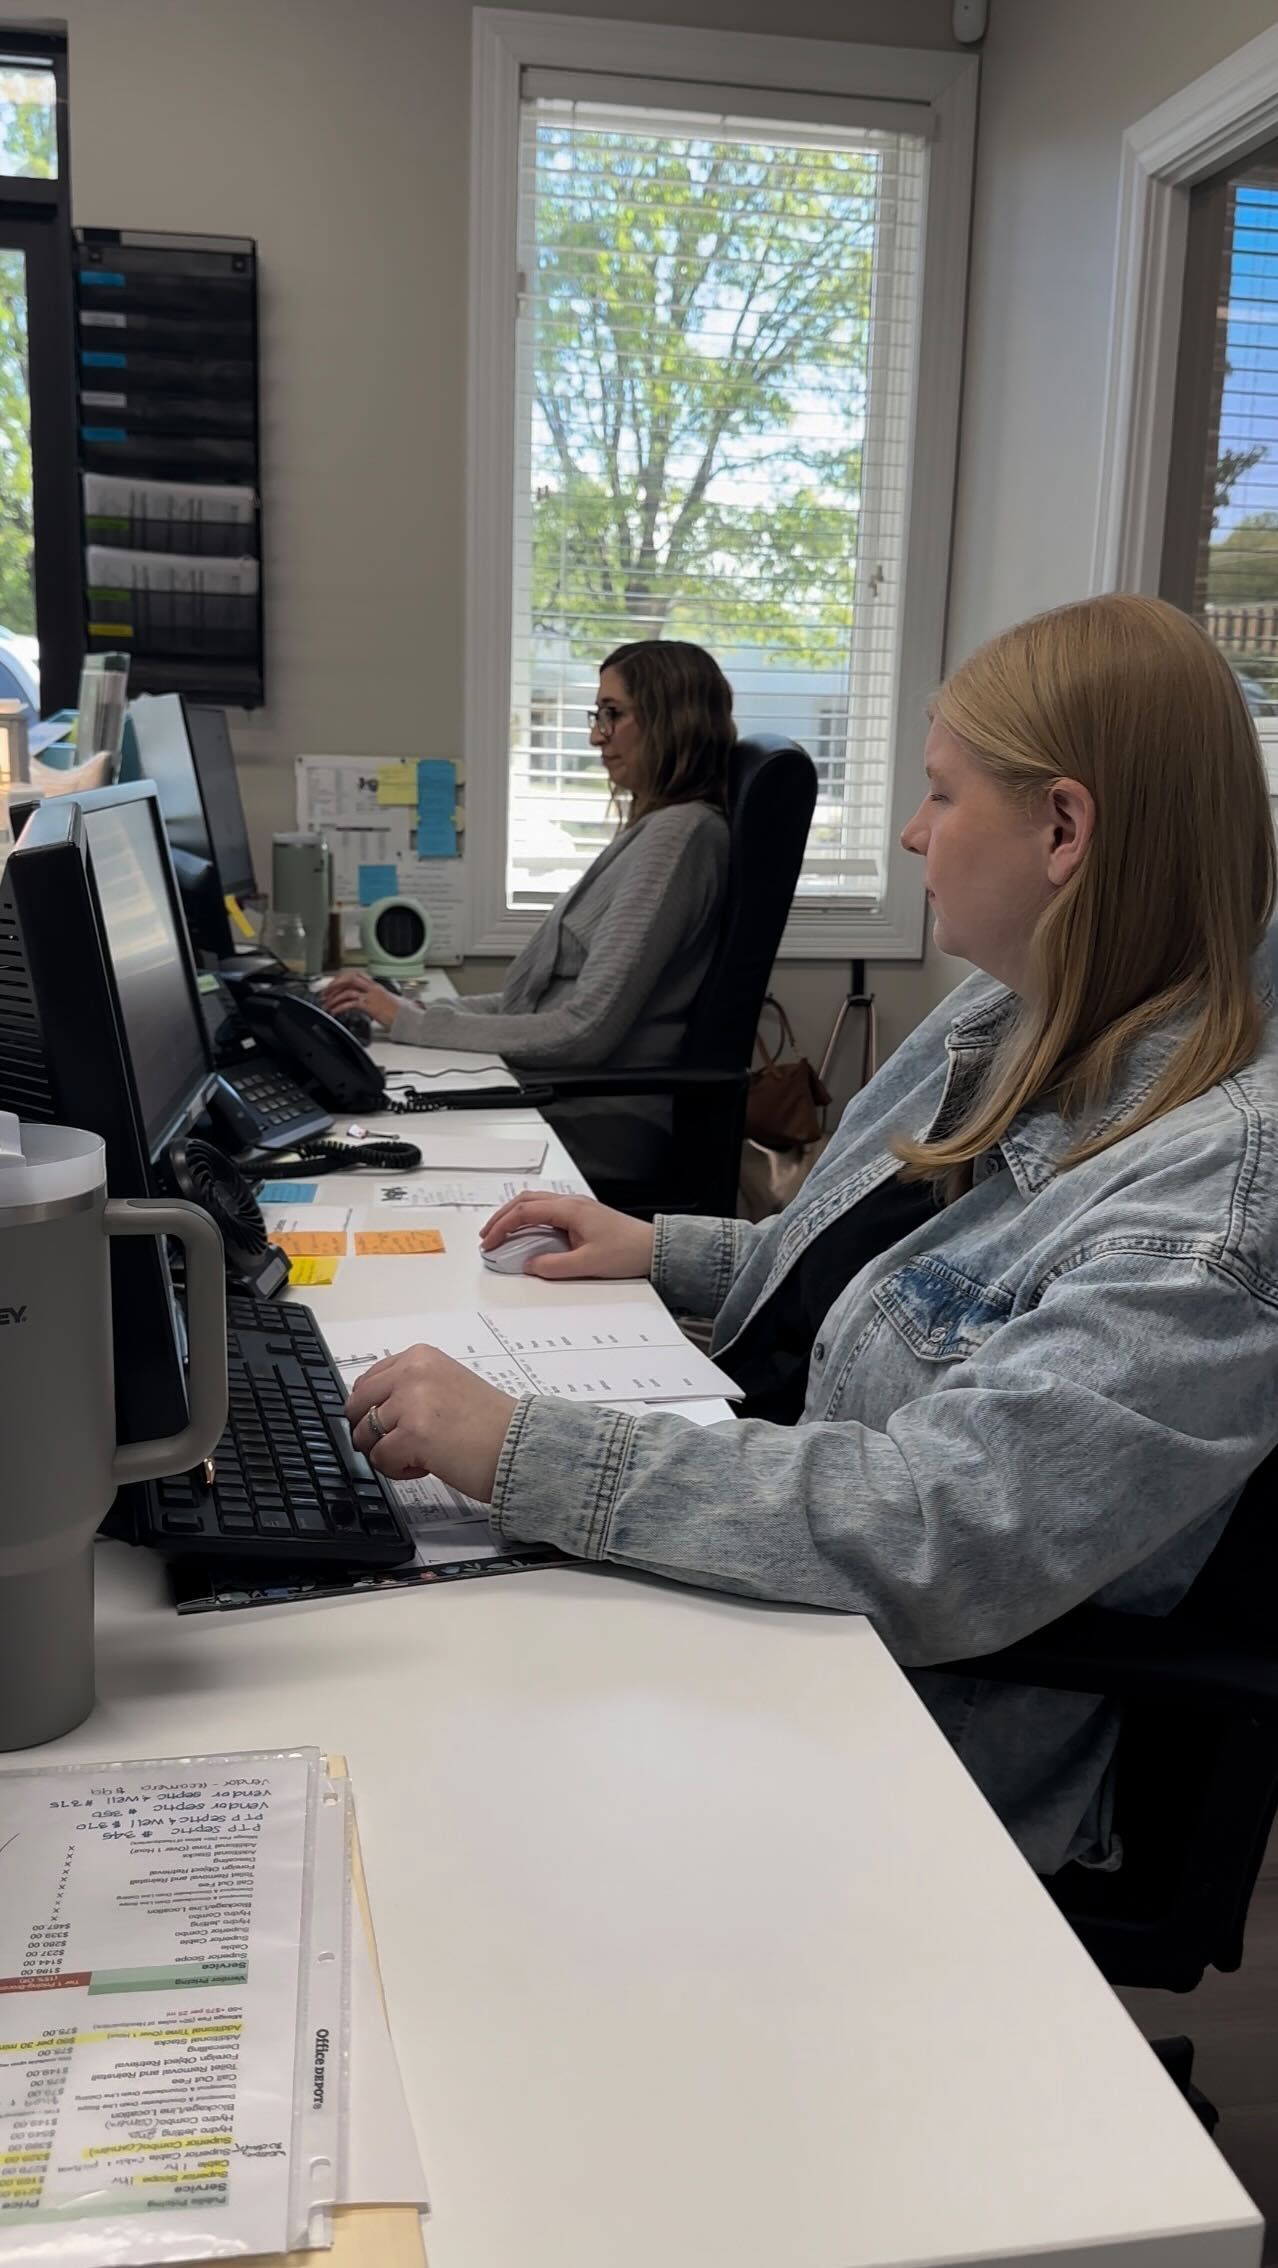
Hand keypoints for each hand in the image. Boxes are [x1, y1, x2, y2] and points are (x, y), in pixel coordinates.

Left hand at [321, 970, 400, 1028]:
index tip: (333, 986)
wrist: (410, 1019)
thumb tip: (370, 1006)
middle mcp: (373, 988)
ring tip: (327, 1004)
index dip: (342, 979)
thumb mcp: (388, 1004)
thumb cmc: (403, 1014)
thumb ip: (377, 1002)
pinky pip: (350, 1003)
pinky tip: (335, 1012)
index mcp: (376, 987)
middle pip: (350, 977)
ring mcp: (371, 996)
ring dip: (334, 997)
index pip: (355, 976)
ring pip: (347, 990)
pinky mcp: (370, 1006)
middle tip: (325, 992)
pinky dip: (339, 1007)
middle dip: (335, 984)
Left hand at [346, 1344, 515, 1500]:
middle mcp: (413, 1372)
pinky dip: (398, 1470)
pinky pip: (380, 1459)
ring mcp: (411, 1401)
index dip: (372, 1409)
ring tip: (421, 1454)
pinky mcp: (412, 1434)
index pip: (368, 1381)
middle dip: (372, 1432)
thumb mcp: (447, 1385)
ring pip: (366, 1435)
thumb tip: (370, 1407)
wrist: (521, 1446)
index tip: (387, 1424)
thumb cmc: (492, 1424)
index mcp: (421, 1357)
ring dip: (388, 1452)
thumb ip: (411, 1387)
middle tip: (399, 1445)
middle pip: (358, 1406)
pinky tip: (426, 1465)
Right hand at [480, 1191, 653, 1280]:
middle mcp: (571, 1203)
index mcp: (569, 1209)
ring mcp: (576, 1207)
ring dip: (514, 1215)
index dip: (502, 1227)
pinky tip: (525, 1232)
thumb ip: (553, 1266)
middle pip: (525, 1201)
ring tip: (500, 1232)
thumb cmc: (627, 1250)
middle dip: (502, 1217)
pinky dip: (529, 1219)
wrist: (653, 1248)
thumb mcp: (587, 1264)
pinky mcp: (581, 1216)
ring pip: (535, 1203)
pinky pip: (547, 1211)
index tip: (490, 1242)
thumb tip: (529, 1265)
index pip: (524, 1212)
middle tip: (487, 1235)